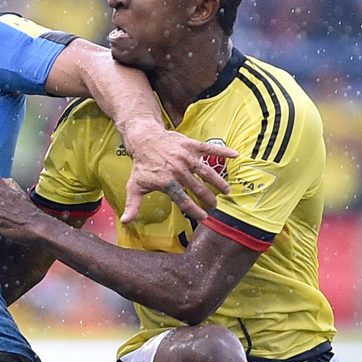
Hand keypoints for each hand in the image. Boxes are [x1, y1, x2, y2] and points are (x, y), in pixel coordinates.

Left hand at [122, 129, 237, 223]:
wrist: (144, 139)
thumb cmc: (141, 165)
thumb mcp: (135, 186)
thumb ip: (133, 205)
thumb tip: (125, 222)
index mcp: (167, 183)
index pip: (184, 201)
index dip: (195, 211)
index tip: (204, 218)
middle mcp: (178, 171)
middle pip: (198, 188)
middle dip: (208, 199)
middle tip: (215, 206)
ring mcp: (186, 157)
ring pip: (207, 172)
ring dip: (218, 182)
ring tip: (227, 191)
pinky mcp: (191, 145)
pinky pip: (209, 149)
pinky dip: (223, 152)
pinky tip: (235, 156)